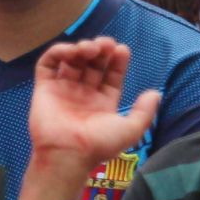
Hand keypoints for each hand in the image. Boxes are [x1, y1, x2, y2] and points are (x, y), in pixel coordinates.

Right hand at [28, 39, 158, 166]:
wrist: (68, 155)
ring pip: (72, 60)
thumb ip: (145, 110)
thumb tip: (155, 93)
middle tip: (106, 45)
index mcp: (103, 101)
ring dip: (82, 48)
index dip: (118, 60)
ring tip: (90, 49)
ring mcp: (63, 90)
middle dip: (101, 49)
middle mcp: (84, 93)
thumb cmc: (99, 144)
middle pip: (93, 63)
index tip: (122, 50)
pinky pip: (47, 65)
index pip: (112, 73)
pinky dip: (57, 52)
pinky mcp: (44, 90)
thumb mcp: (131, 129)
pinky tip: (71, 51)